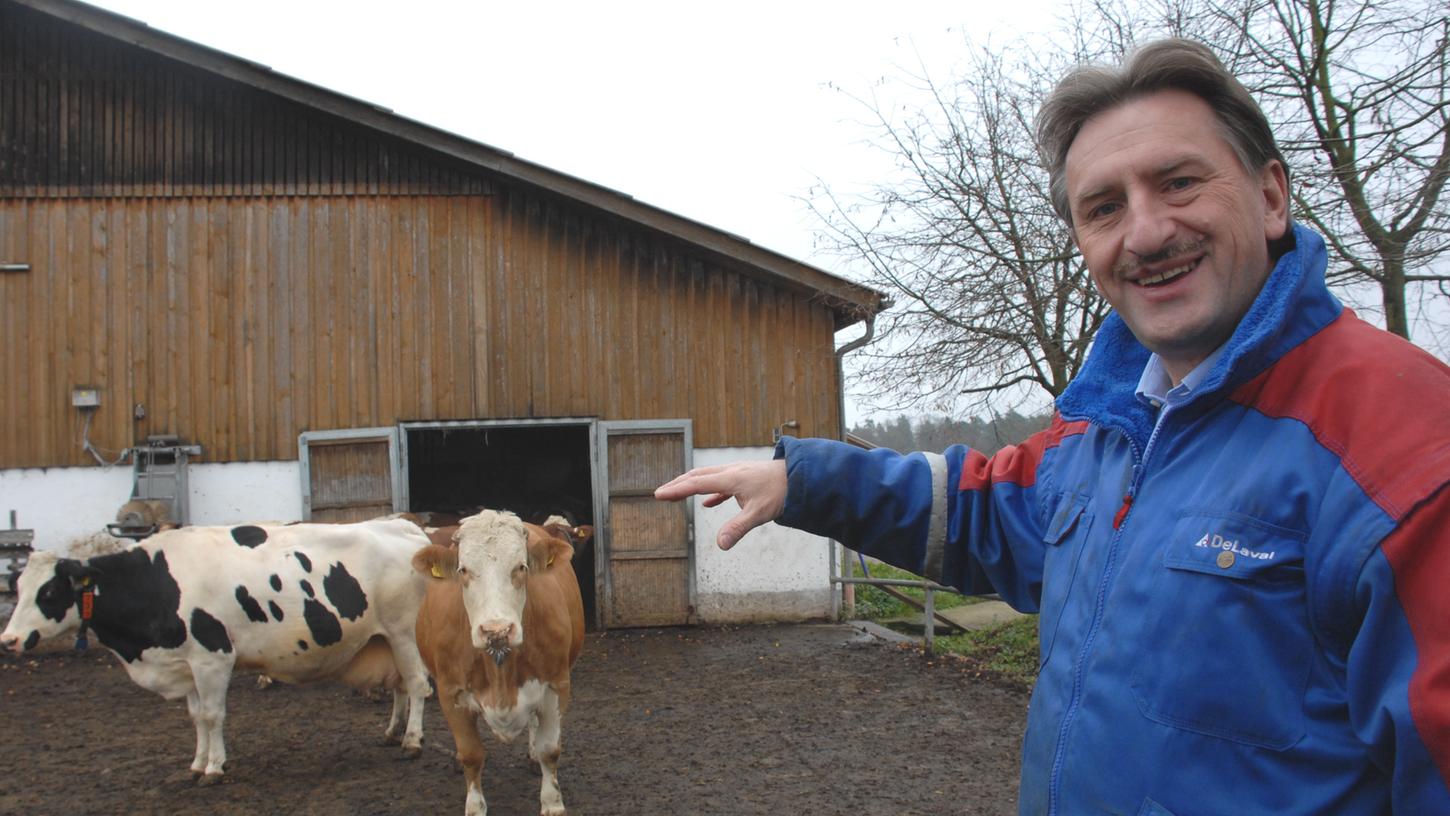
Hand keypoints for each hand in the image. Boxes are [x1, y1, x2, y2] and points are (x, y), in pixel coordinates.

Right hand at [654, 459, 786, 549]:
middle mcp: (731, 472)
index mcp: (730, 478)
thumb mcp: (759, 513)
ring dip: (691, 485)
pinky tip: (707, 503)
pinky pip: (722, 484)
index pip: (696, 484)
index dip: (676, 490)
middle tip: (660, 493)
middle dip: (678, 485)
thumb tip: (720, 545)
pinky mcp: (745, 478)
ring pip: (709, 477)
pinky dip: (710, 492)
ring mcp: (738, 473)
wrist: (801, 476)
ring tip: (677, 493)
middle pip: (698, 476)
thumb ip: (738, 529)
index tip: (658, 495)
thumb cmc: (780, 493)